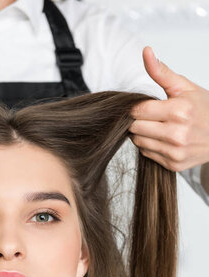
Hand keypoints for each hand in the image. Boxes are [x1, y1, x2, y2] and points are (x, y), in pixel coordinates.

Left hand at [129, 47, 208, 172]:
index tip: (146, 106)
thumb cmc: (204, 109)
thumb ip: (161, 72)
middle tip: (151, 116)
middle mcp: (176, 134)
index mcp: (179, 111)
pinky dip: (151, 146)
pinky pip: (147, 154)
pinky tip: (163, 139)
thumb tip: (145, 51)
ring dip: (143, 133)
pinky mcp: (173, 164)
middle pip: (135, 127)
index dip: (138, 107)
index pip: (138, 111)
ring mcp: (175, 151)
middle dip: (139, 120)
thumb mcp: (185, 87)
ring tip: (157, 126)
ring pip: (138, 142)